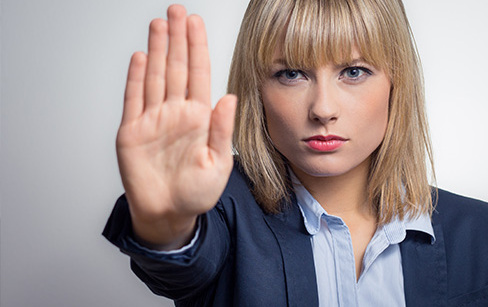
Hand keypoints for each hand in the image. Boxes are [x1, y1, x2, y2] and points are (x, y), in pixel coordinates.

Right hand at [115, 5, 236, 248]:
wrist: (168, 214)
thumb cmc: (196, 193)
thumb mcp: (218, 163)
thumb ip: (222, 130)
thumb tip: (230, 97)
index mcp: (199, 118)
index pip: (198, 74)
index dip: (196, 47)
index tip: (196, 22)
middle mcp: (176, 113)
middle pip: (175, 68)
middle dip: (177, 38)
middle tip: (176, 10)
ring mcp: (153, 120)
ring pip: (154, 77)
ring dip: (156, 50)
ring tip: (159, 25)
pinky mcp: (132, 132)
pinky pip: (133, 99)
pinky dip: (135, 78)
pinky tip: (139, 57)